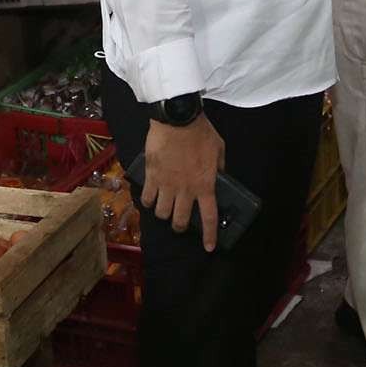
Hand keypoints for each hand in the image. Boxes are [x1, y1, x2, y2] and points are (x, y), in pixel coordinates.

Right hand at [140, 114, 225, 250]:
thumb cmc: (201, 132)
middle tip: (179, 223)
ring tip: (164, 208)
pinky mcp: (151, 176)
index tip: (209, 247)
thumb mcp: (219, 149)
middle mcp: (185, 190)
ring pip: (161, 213)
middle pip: (180, 220)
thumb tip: (218, 176)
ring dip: (163, 214)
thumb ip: (219, 167)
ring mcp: (166, 185)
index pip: (209, 217)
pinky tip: (149, 198)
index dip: (209, 235)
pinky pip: (146, 198)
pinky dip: (147, 201)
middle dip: (179, 226)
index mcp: (205, 185)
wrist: (177, 119)